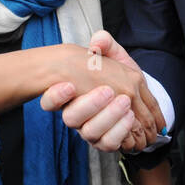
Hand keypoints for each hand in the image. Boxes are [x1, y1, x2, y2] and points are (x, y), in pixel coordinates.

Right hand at [39, 33, 164, 152]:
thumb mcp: (111, 56)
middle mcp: (76, 115)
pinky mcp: (105, 142)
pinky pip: (109, 144)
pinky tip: (131, 117)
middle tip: (108, 91)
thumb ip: (105, 44)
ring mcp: (90, 131)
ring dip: (109, 118)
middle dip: (90, 104)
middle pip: (71, 118)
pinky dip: (121, 131)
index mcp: (70, 94)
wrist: (134, 97)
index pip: (50, 100)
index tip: (69, 85)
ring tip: (125, 102)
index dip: (55, 96)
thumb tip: (98, 40)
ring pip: (91, 132)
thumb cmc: (117, 75)